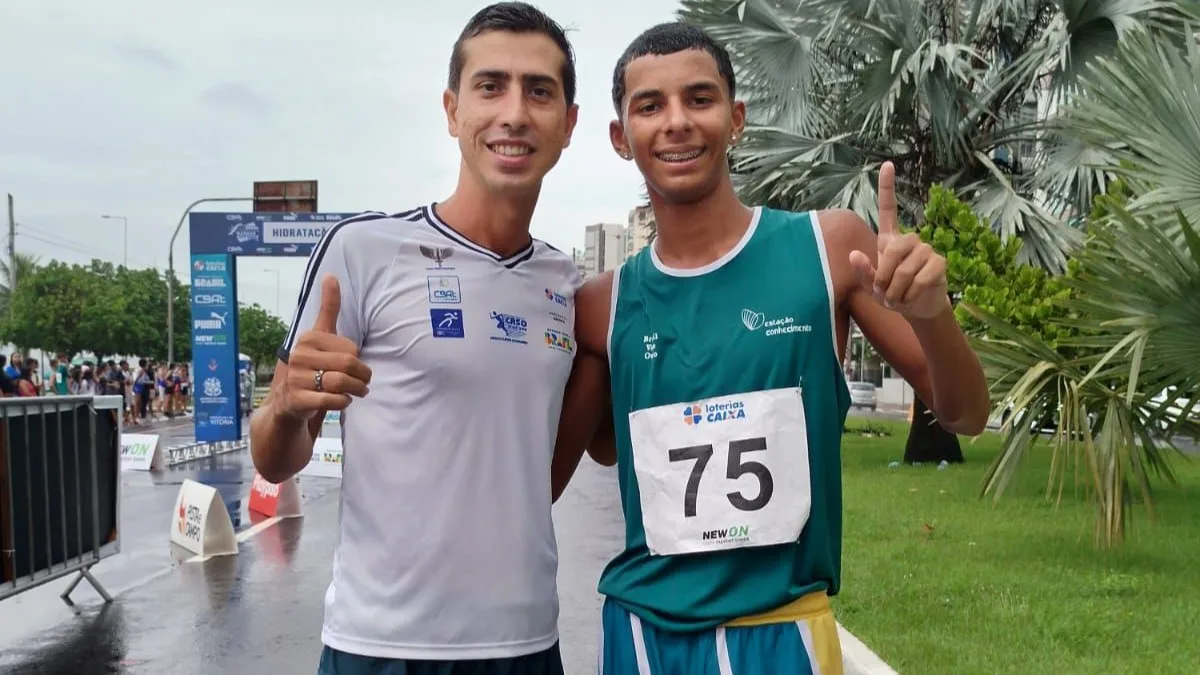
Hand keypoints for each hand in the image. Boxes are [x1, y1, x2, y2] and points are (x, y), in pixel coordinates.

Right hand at [279, 274, 371, 418]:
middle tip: (365, 383)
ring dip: (356, 390)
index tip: (358, 367)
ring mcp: (296, 378)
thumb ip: (328, 308)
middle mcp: (299, 356)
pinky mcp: (296, 399)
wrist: (288, 401)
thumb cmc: (311, 365)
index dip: (360, 360)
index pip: (351, 349)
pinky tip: (343, 401)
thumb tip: (330, 275)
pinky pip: (331, 400)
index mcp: (308, 338)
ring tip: (359, 392)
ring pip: (340, 383)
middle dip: (362, 377)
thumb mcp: (320, 336)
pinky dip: (343, 402)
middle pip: (348, 365)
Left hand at [848, 161, 949, 319]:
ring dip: (897, 289)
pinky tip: (911, 298)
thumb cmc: (891, 293)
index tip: (887, 164)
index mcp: (890, 240)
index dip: (888, 187)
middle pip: (893, 249)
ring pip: (906, 267)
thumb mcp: (872, 286)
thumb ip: (863, 272)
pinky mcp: (939, 263)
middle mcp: (910, 240)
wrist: (917, 308)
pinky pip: (921, 277)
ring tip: (897, 298)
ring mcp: (926, 250)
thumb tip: (853, 255)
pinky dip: (911, 293)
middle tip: (883, 292)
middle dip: (884, 274)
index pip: (889, 209)